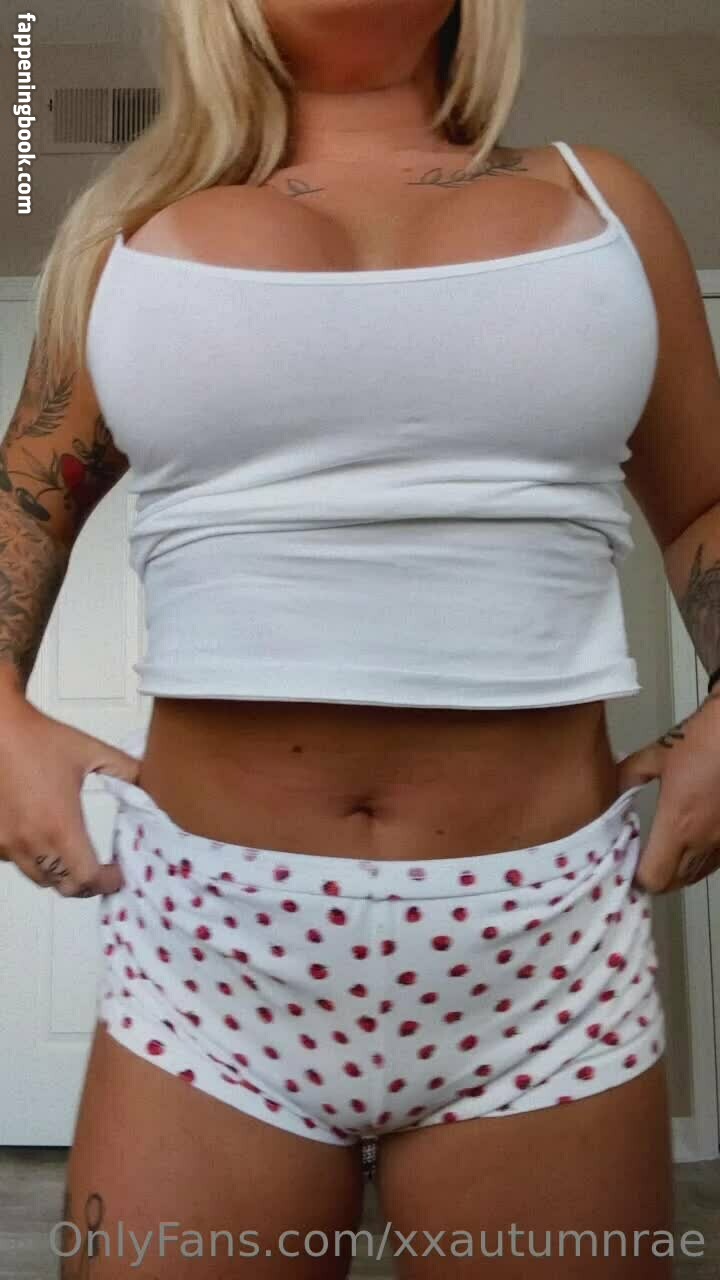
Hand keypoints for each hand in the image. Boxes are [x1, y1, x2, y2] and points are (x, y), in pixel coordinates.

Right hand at [0, 698, 141, 896]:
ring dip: (60, 874)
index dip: (108, 882)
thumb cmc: (40, 739)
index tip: (118, 874)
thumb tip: (148, 781)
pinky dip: (34, 858)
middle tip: (101, 872)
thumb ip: (125, 769)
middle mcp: (31, 843)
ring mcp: (8, 843)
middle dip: (87, 884)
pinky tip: (44, 839)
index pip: (87, 878)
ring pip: (39, 877)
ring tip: (75, 858)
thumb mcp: (92, 752)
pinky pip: (17, 861)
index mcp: (60, 827)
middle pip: (64, 887)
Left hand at [615, 689, 719, 892]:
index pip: (654, 877)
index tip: (629, 863)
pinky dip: (701, 861)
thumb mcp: (657, 754)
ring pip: (697, 876)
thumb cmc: (704, 739)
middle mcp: (704, 840)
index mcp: (678, 824)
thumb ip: (629, 775)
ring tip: (666, 854)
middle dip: (656, 877)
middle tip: (644, 860)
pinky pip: (716, 862)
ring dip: (679, 872)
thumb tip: (612, 787)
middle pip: (674, 883)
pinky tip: (693, 843)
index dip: (638, 876)